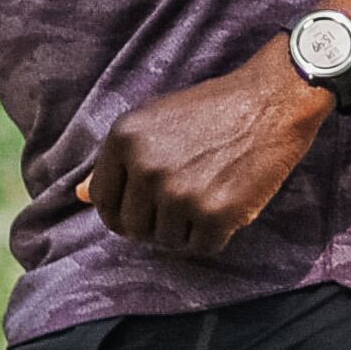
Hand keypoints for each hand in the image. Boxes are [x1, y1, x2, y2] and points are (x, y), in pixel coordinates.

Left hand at [85, 48, 332, 252]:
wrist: (272, 102)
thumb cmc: (213, 110)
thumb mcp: (154, 121)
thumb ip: (116, 160)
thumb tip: (79, 197)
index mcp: (124, 139)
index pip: (104, 201)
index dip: (123, 211)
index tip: (144, 207)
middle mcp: (146, 166)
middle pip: (132, 228)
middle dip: (155, 223)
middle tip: (184, 201)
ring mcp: (180, 193)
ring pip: (167, 241)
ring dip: (187, 229)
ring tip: (209, 194)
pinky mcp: (215, 214)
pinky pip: (202, 247)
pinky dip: (215, 235)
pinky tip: (228, 203)